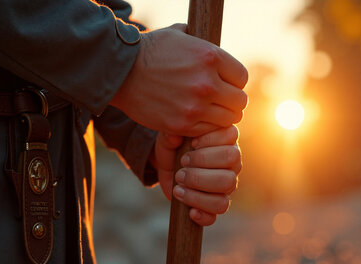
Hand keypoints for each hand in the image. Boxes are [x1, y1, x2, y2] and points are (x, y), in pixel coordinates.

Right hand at [110, 24, 247, 136]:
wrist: (118, 72)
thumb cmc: (149, 51)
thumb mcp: (178, 36)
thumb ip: (201, 42)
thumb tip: (212, 44)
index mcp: (210, 57)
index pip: (242, 78)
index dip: (234, 81)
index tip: (224, 84)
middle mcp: (207, 83)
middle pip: (240, 102)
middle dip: (231, 101)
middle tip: (219, 101)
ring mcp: (195, 106)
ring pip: (229, 119)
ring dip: (220, 116)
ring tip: (208, 111)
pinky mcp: (183, 124)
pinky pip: (208, 131)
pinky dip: (204, 127)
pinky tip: (194, 118)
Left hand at [150, 126, 241, 225]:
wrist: (168, 168)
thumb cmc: (175, 147)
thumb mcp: (169, 137)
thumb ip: (171, 134)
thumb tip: (175, 137)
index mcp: (225, 139)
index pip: (231, 134)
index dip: (211, 139)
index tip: (192, 143)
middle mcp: (232, 161)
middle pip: (231, 158)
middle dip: (203, 160)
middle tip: (182, 164)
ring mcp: (229, 183)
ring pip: (228, 184)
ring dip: (200, 185)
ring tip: (179, 187)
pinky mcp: (219, 202)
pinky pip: (220, 209)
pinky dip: (204, 213)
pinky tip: (190, 211)